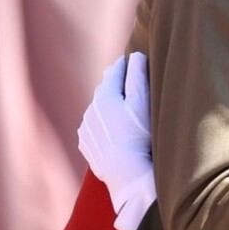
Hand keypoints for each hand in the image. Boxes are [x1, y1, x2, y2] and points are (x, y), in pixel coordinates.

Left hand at [77, 52, 155, 229]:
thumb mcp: (143, 103)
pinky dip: (103, 124)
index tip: (132, 62)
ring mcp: (86, 127)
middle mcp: (91, 109)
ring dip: (108, 105)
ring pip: (97, 108)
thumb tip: (134, 55)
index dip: (125, 65)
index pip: (114, 71)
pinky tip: (114, 131)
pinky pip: (93, 127)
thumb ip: (137, 76)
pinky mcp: (86, 144)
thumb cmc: (139, 136)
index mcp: (105, 96)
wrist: (127, 174)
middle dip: (115, 84)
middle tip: (128, 83)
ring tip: (122, 111)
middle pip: (104, 89)